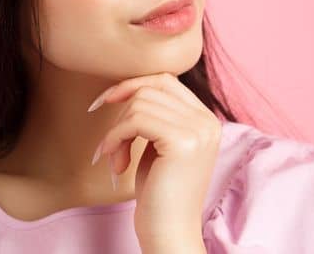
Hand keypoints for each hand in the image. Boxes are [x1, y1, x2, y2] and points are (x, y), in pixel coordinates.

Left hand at [87, 72, 220, 252]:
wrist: (169, 232)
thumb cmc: (159, 194)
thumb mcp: (159, 147)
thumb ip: (155, 116)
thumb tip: (129, 87)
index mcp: (205, 119)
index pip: (166, 80)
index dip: (132, 86)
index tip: (106, 102)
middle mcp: (207, 121)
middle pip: (151, 87)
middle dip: (121, 109)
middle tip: (109, 141)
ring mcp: (198, 130)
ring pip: (139, 103)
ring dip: (117, 131)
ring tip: (115, 159)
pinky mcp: (183, 142)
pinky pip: (135, 121)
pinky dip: (116, 138)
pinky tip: (115, 161)